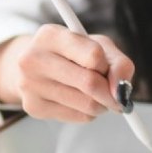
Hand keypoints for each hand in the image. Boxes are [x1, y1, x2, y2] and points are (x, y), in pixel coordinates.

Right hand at [0, 25, 134, 122]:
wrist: (35, 67)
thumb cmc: (74, 54)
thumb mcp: (99, 46)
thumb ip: (119, 64)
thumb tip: (122, 92)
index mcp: (51, 35)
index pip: (94, 56)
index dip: (107, 66)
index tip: (106, 69)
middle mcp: (33, 58)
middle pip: (90, 83)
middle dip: (111, 92)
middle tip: (116, 94)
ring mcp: (30, 85)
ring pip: (87, 104)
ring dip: (102, 104)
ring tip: (95, 95)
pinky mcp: (33, 107)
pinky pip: (79, 117)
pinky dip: (89, 113)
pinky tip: (80, 101)